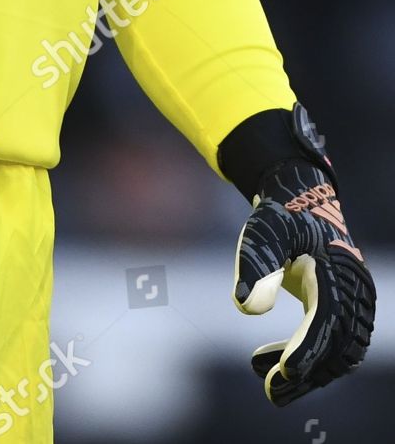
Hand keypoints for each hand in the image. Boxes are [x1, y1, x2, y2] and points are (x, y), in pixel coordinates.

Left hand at [232, 157, 374, 404]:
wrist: (301, 205)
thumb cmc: (280, 219)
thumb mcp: (262, 231)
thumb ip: (255, 264)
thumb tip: (244, 306)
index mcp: (336, 269)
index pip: (328, 316)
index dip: (309, 346)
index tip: (287, 371)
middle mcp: (352, 291)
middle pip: (337, 342)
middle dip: (307, 371)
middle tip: (271, 392)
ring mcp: (353, 303)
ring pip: (338, 352)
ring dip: (308, 373)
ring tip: (270, 387)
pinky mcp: (344, 312)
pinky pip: (333, 345)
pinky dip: (309, 359)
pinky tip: (274, 364)